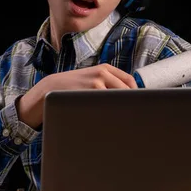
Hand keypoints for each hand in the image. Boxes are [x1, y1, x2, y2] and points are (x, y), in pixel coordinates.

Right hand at [16, 64, 136, 127]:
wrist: (49, 89)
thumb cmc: (74, 87)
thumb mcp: (92, 78)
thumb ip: (109, 84)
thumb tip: (131, 99)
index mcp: (106, 68)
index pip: (130, 81)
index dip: (137, 95)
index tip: (141, 106)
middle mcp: (103, 73)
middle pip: (127, 91)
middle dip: (132, 104)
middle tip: (137, 117)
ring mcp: (96, 83)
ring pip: (118, 98)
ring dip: (122, 110)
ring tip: (125, 122)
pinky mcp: (88, 93)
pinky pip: (105, 106)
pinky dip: (110, 113)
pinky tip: (111, 121)